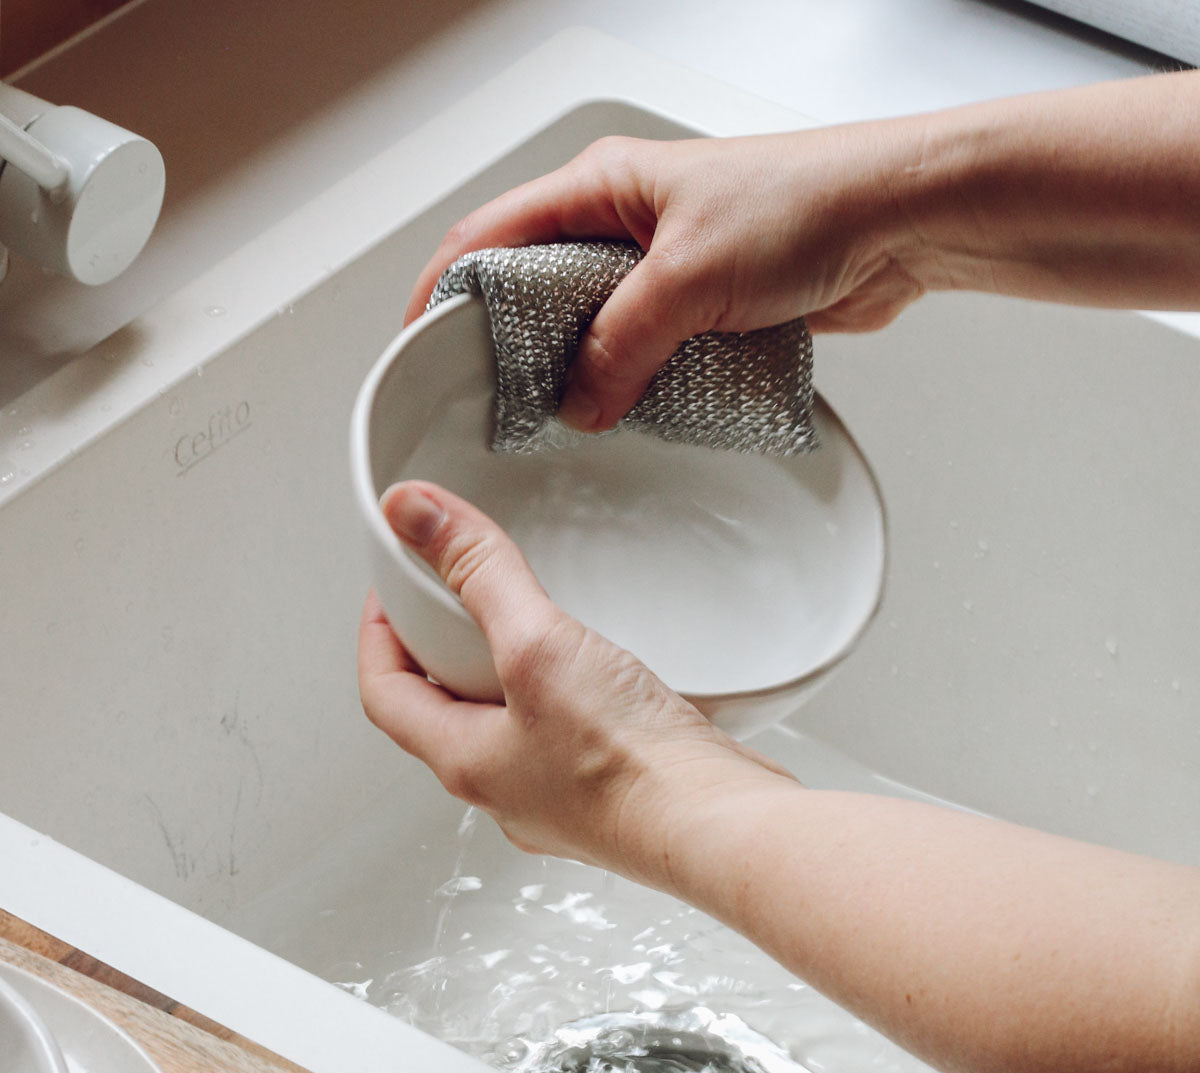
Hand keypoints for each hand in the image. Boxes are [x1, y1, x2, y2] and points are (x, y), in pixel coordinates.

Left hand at [357, 481, 794, 884]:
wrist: (718, 826)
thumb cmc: (631, 770)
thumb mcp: (540, 647)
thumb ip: (480, 575)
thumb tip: (417, 515)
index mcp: (464, 763)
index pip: (384, 693)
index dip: (378, 633)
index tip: (391, 588)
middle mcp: (503, 790)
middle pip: (442, 710)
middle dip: (441, 650)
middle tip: (454, 599)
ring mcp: (556, 800)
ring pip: (505, 726)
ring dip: (504, 676)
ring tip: (527, 628)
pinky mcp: (608, 795)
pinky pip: (563, 739)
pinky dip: (562, 698)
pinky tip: (598, 676)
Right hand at [406, 128, 927, 432]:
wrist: (899, 221)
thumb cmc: (809, 201)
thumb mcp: (687, 278)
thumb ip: (621, 344)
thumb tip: (579, 399)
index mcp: (602, 186)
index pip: (490, 236)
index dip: (445, 289)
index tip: (420, 345)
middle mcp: (626, 224)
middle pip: (538, 292)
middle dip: (518, 348)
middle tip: (501, 401)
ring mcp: (665, 268)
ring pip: (596, 331)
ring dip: (587, 374)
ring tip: (570, 417)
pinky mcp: (703, 308)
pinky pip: (648, 355)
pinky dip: (638, 385)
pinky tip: (635, 413)